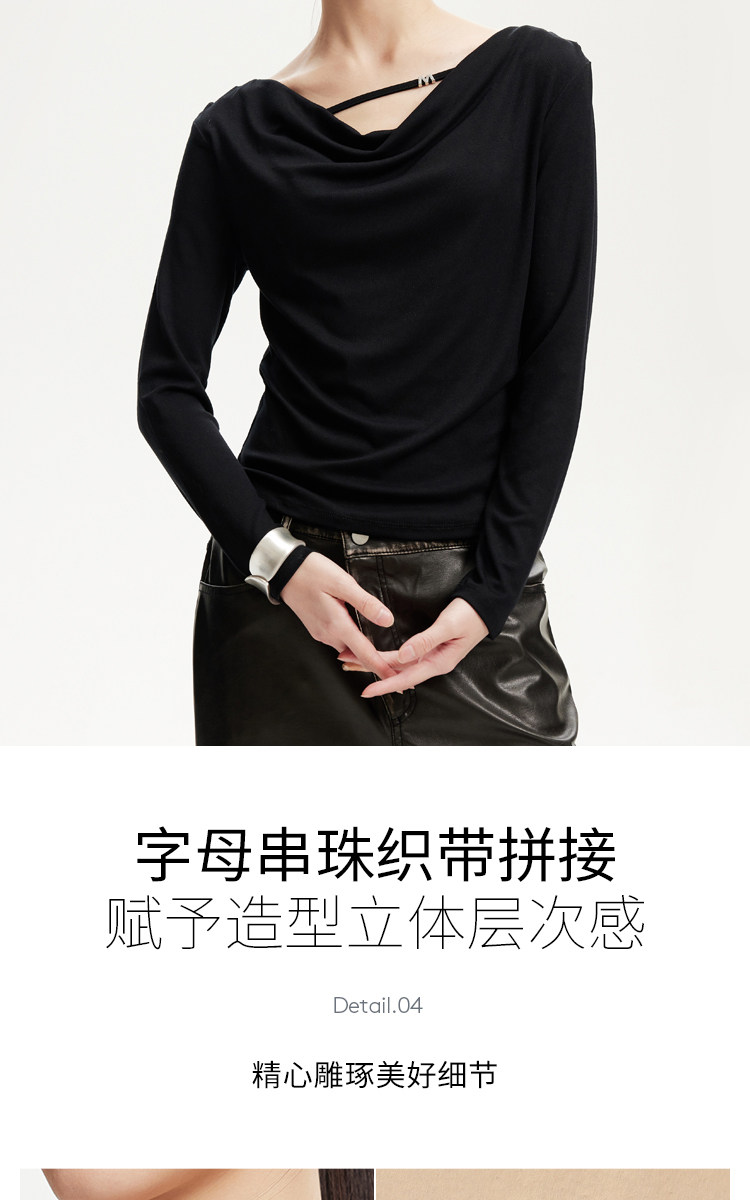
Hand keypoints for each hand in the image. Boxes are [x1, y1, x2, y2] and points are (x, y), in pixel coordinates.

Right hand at [279, 551, 396, 680]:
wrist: (284, 570)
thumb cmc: (312, 573)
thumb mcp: (343, 583)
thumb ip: (365, 603)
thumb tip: (387, 619)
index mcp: (337, 625)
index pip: (365, 654)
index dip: (382, 668)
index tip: (395, 679)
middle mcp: (328, 634)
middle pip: (357, 656)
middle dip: (375, 663)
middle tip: (394, 667)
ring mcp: (321, 632)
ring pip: (347, 650)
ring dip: (363, 654)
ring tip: (380, 657)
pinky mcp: (317, 628)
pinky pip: (338, 642)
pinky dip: (351, 645)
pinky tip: (359, 639)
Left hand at [339, 598, 488, 697]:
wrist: (485, 605)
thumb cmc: (470, 615)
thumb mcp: (448, 627)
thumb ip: (426, 641)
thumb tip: (403, 655)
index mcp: (438, 662)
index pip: (405, 677)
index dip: (384, 684)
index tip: (367, 690)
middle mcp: (432, 662)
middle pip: (397, 671)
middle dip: (371, 669)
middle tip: (346, 663)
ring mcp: (431, 656)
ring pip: (398, 664)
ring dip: (376, 662)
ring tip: (352, 659)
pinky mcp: (429, 647)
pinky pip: (404, 656)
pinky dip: (388, 657)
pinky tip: (376, 656)